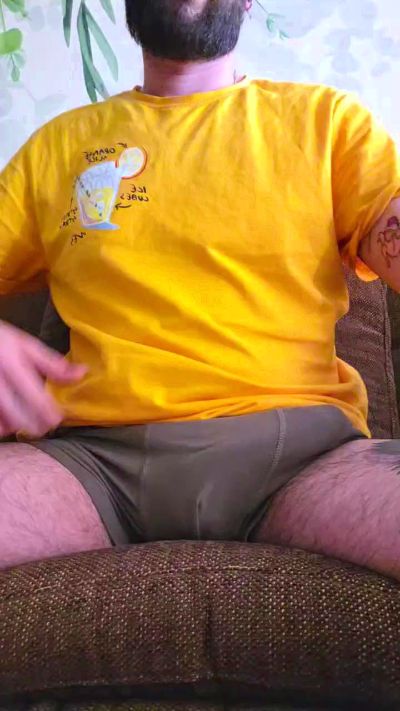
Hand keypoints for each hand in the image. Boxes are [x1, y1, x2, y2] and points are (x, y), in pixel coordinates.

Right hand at [0, 321, 85, 438]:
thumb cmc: (1, 342)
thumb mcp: (26, 346)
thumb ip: (52, 364)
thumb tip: (82, 373)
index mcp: (12, 365)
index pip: (37, 400)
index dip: (51, 415)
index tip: (57, 418)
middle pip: (20, 419)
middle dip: (37, 426)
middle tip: (44, 424)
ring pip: (5, 426)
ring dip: (17, 427)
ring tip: (25, 419)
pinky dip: (3, 426)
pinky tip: (7, 419)